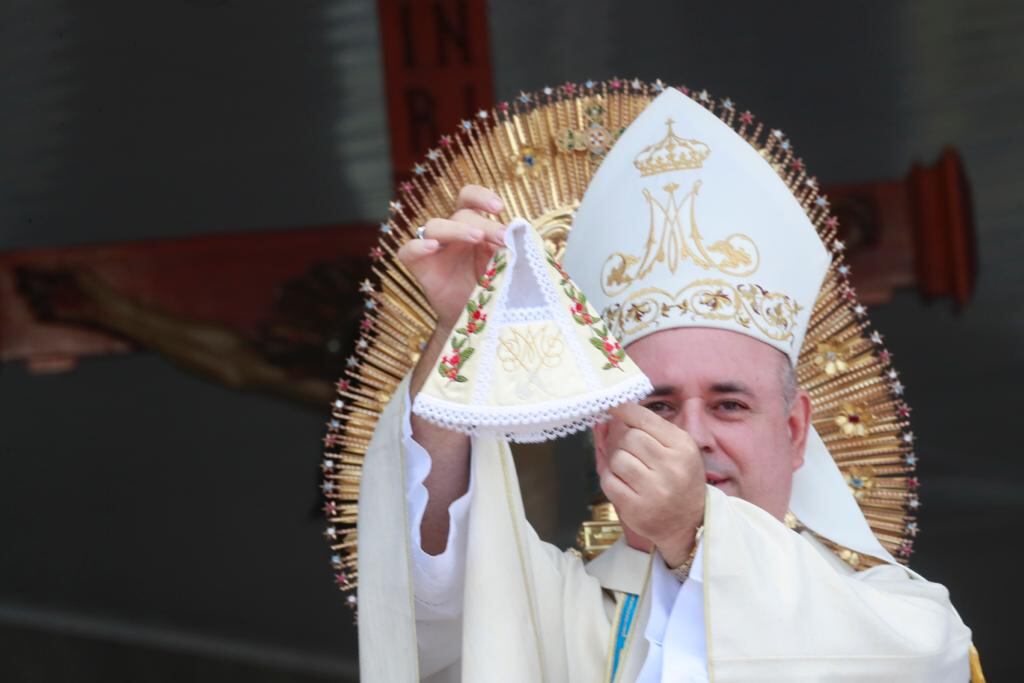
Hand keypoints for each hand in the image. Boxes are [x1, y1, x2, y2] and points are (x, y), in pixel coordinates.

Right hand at [397, 185, 505, 329]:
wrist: (477, 322)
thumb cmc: (491, 288)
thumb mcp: (505, 265)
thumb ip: (509, 248)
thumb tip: (519, 234)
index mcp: (472, 226)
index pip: (469, 199)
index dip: (481, 196)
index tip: (498, 207)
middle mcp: (452, 234)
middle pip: (460, 214)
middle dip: (484, 223)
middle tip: (502, 236)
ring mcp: (435, 250)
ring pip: (434, 225)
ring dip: (457, 229)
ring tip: (476, 238)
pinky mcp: (420, 267)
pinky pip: (408, 251)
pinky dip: (417, 246)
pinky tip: (433, 248)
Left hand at [599, 403, 705, 566]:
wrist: (688, 524)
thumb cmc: (680, 480)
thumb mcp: (678, 449)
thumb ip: (650, 428)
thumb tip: (613, 412)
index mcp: (683, 447)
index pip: (645, 419)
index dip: (624, 410)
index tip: (614, 406)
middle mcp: (671, 467)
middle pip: (629, 438)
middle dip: (624, 441)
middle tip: (630, 450)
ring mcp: (654, 490)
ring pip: (617, 458)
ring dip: (617, 461)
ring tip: (630, 470)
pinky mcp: (636, 509)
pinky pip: (609, 481)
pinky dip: (611, 479)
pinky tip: (624, 483)